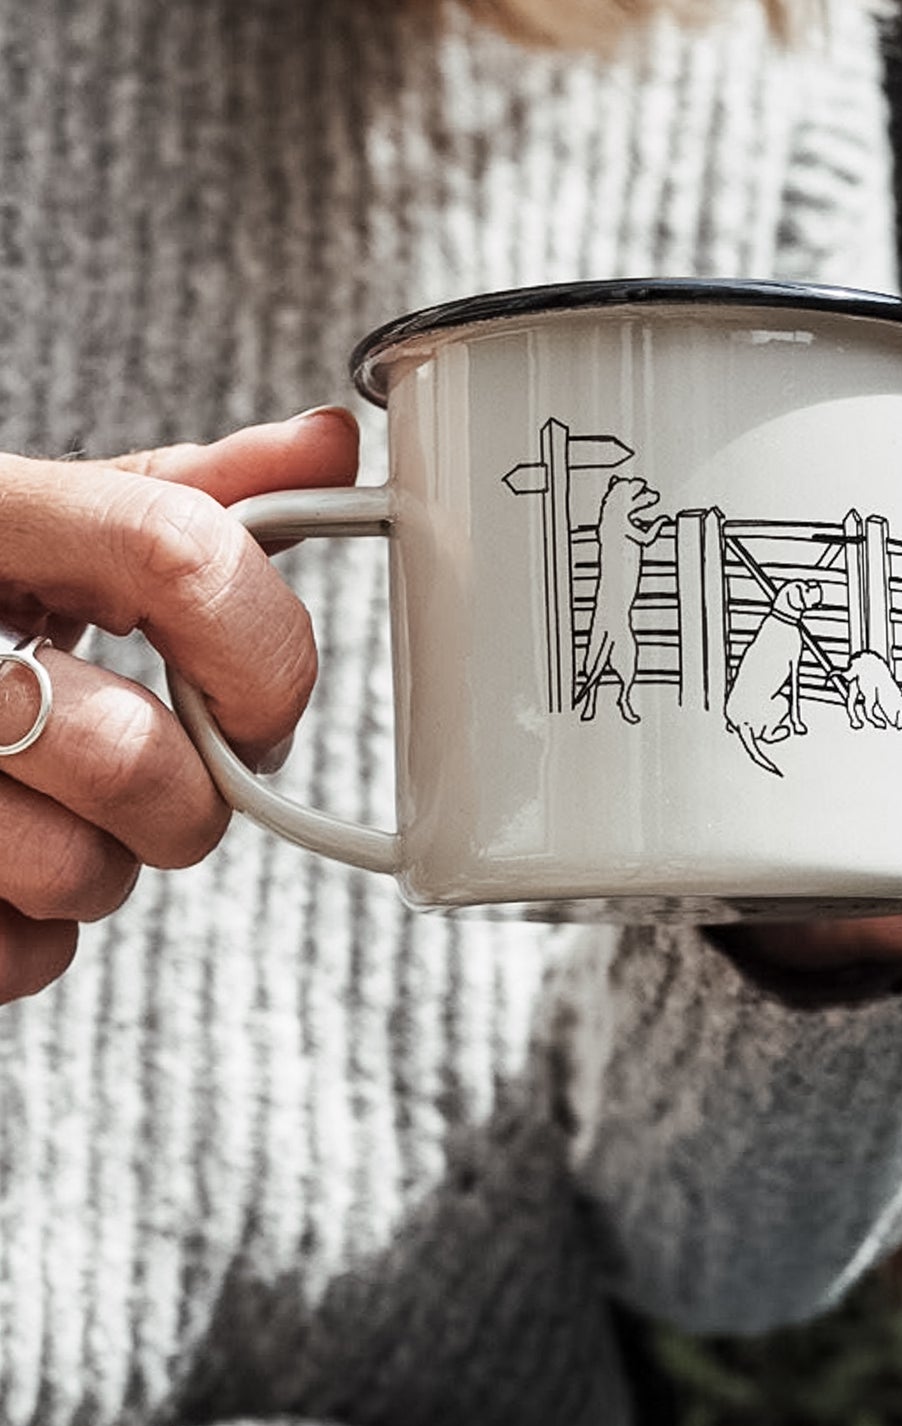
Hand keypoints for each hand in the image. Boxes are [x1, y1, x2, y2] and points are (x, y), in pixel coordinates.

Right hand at [0, 408, 360, 1003]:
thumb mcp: (23, 523)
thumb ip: (170, 499)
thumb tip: (325, 445)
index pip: (182, 555)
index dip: (266, 652)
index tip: (261, 705)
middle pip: (135, 756)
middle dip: (180, 798)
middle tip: (137, 773)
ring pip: (78, 876)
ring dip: (89, 869)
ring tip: (28, 810)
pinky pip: (21, 957)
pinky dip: (26, 936)